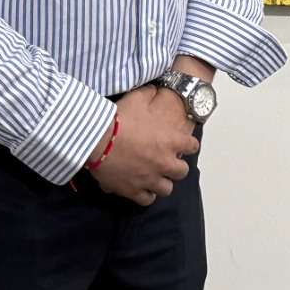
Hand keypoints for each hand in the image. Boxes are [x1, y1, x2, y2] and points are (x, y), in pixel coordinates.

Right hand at [88, 86, 199, 205]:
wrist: (97, 140)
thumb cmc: (120, 118)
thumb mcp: (138, 98)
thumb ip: (150, 94)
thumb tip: (154, 90)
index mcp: (171, 141)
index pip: (192, 146)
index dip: (187, 144)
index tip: (181, 143)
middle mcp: (165, 162)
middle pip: (182, 171)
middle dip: (176, 167)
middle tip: (166, 161)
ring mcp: (150, 179)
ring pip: (166, 189)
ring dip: (162, 182)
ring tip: (155, 177)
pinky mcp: (134, 191)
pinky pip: (147, 200)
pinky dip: (145, 195)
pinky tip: (141, 188)